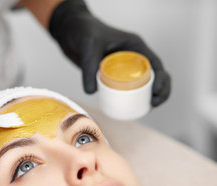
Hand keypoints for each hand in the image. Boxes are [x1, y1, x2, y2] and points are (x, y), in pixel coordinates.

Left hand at [49, 0, 169, 106]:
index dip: (161, 78)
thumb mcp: (88, 46)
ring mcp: (123, 67)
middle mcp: (132, 57)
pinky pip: (125, 89)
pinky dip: (130, 99)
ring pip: (141, 85)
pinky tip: (130, 109)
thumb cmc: (82, 31)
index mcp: (134, 46)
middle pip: (154, 76)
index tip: (156, 92)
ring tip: (146, 109)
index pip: (155, 63)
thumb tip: (91, 91)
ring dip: (148, 97)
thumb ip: (89, 66)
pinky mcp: (112, 76)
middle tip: (153, 104)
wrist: (69, 32)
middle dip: (160, 91)